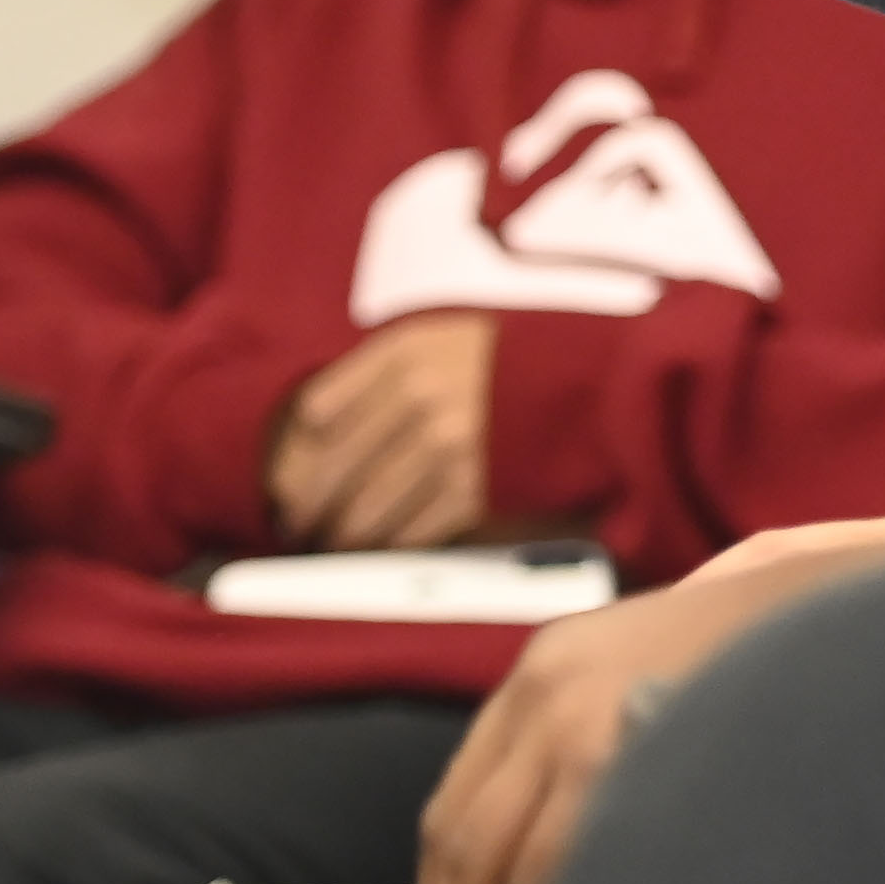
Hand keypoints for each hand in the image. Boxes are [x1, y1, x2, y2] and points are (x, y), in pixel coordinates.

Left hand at [264, 314, 500, 552]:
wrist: (594, 389)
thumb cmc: (515, 365)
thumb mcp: (445, 337)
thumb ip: (383, 366)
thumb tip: (317, 417)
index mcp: (405, 355)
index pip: (320, 411)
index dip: (300, 452)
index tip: (290, 476)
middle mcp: (418, 398)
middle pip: (335, 469)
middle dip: (310, 506)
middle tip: (299, 524)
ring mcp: (446, 448)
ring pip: (368, 509)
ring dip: (346, 535)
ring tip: (336, 544)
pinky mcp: (474, 491)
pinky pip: (414, 532)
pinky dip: (394, 546)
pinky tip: (387, 547)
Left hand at [412, 508, 884, 883]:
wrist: (863, 596)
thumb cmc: (784, 652)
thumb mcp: (671, 677)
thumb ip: (618, 745)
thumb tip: (578, 868)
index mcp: (548, 669)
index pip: (457, 804)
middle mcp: (547, 689)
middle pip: (459, 842)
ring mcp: (585, 717)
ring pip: (509, 869)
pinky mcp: (632, 751)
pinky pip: (571, 870)